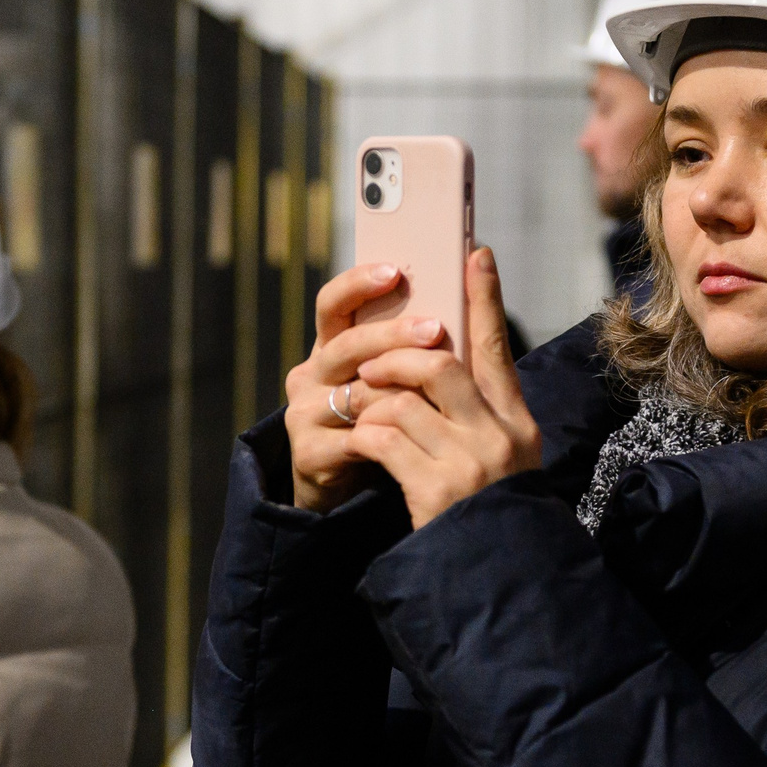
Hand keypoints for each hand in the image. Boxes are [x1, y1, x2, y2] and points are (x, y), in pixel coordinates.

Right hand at [285, 264, 450, 511]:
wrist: (352, 496)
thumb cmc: (388, 427)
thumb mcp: (398, 382)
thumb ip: (413, 348)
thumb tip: (462, 296)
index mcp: (332, 348)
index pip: (332, 304)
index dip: (357, 284)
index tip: (394, 270)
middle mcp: (311, 374)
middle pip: (347, 344)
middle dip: (393, 334)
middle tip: (435, 328)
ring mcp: (304, 413)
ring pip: (354, 392)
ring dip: (399, 389)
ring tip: (437, 388)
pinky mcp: (308, 453)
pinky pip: (354, 439)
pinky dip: (389, 436)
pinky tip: (420, 435)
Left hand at [346, 247, 541, 529]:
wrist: (500, 576)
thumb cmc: (492, 513)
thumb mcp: (505, 459)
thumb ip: (481, 415)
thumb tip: (440, 363)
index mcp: (517, 423)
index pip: (497, 348)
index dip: (485, 298)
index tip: (475, 254)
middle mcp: (498, 437)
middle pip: (441, 366)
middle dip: (397, 357)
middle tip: (372, 363)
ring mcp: (469, 464)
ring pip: (403, 402)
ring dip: (371, 401)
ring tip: (359, 410)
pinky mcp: (435, 490)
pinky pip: (384, 440)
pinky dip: (365, 435)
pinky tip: (359, 444)